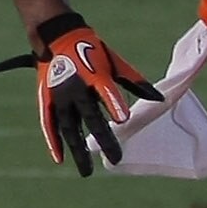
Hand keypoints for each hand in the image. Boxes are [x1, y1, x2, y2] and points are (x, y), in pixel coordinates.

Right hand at [0, 11, 158, 174]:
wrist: (55, 36)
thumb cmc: (91, 50)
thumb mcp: (114, 62)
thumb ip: (135, 81)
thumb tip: (159, 99)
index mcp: (95, 75)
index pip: (106, 91)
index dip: (114, 104)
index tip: (122, 119)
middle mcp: (75, 88)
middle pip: (90, 118)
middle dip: (103, 139)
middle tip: (116, 158)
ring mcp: (59, 96)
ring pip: (69, 127)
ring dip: (78, 150)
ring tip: (87, 171)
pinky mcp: (47, 100)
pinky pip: (49, 124)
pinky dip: (53, 141)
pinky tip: (60, 159)